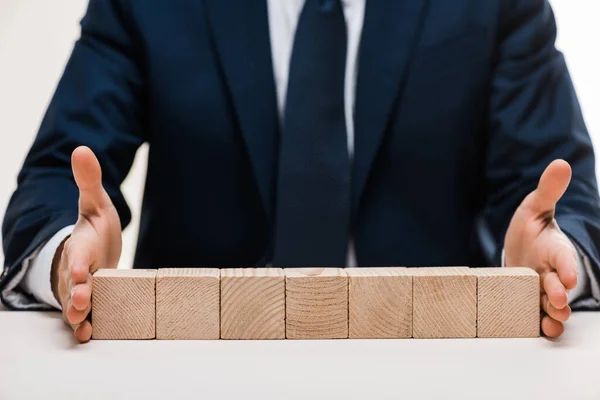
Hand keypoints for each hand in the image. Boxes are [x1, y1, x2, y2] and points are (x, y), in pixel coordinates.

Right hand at [51, 146, 121, 342]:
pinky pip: (84, 315)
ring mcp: (80, 287)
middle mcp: (76, 269)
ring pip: (73, 303)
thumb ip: (89, 181)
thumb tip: (82, 148)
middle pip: (71, 283)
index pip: (76, 254)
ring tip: (81, 324)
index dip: (77, 262)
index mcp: (80, 245)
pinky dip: (84, 325)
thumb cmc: (94, 227)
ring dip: (77, 313)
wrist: (93, 249)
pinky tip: (88, 334)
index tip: (80, 269)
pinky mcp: (90, 301)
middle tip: (80, 301)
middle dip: (74, 292)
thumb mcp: (95, 203)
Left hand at [505, 159, 577, 337]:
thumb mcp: (535, 207)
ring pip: (552, 304)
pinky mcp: (530, 301)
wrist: (521, 248)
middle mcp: (553, 271)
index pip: (565, 256)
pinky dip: (542, 323)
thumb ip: (548, 191)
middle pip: (560, 284)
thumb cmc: (531, 229)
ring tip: (553, 319)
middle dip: (560, 291)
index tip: (568, 273)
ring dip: (553, 312)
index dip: (568, 264)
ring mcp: (542, 288)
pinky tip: (543, 328)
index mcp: (556, 248)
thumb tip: (560, 164)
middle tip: (557, 297)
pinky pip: (539, 315)